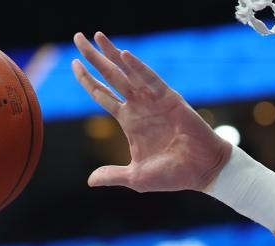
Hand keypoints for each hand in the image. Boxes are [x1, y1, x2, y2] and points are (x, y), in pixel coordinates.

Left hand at [71, 32, 230, 192]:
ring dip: (112, 54)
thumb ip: (113, 175)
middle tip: (78, 38)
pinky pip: (151, 79)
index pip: (102, 95)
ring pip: (127, 72)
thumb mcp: (136, 177)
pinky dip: (137, 67)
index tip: (73, 64)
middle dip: (94, 57)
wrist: (201, 171)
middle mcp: (139, 106)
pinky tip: (124, 55)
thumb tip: (90, 181)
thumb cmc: (172, 175)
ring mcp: (153, 100)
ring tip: (96, 36)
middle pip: (110, 76)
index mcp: (129, 120)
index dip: (87, 80)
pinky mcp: (170, 99)